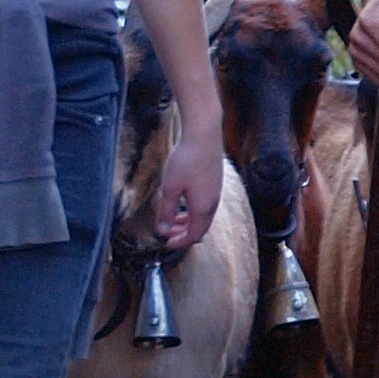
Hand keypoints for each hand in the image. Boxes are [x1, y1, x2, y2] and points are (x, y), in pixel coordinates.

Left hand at [150, 122, 229, 254]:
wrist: (204, 134)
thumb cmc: (187, 160)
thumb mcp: (170, 187)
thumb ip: (166, 211)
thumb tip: (162, 230)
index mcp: (202, 208)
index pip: (193, 235)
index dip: (180, 242)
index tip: (166, 243)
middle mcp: (213, 203)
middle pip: (200, 228)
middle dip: (184, 234)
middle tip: (168, 234)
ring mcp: (216, 192)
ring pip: (203, 216)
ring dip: (188, 222)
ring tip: (173, 220)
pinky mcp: (215, 182)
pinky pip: (206, 205)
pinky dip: (194, 211)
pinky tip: (184, 202)